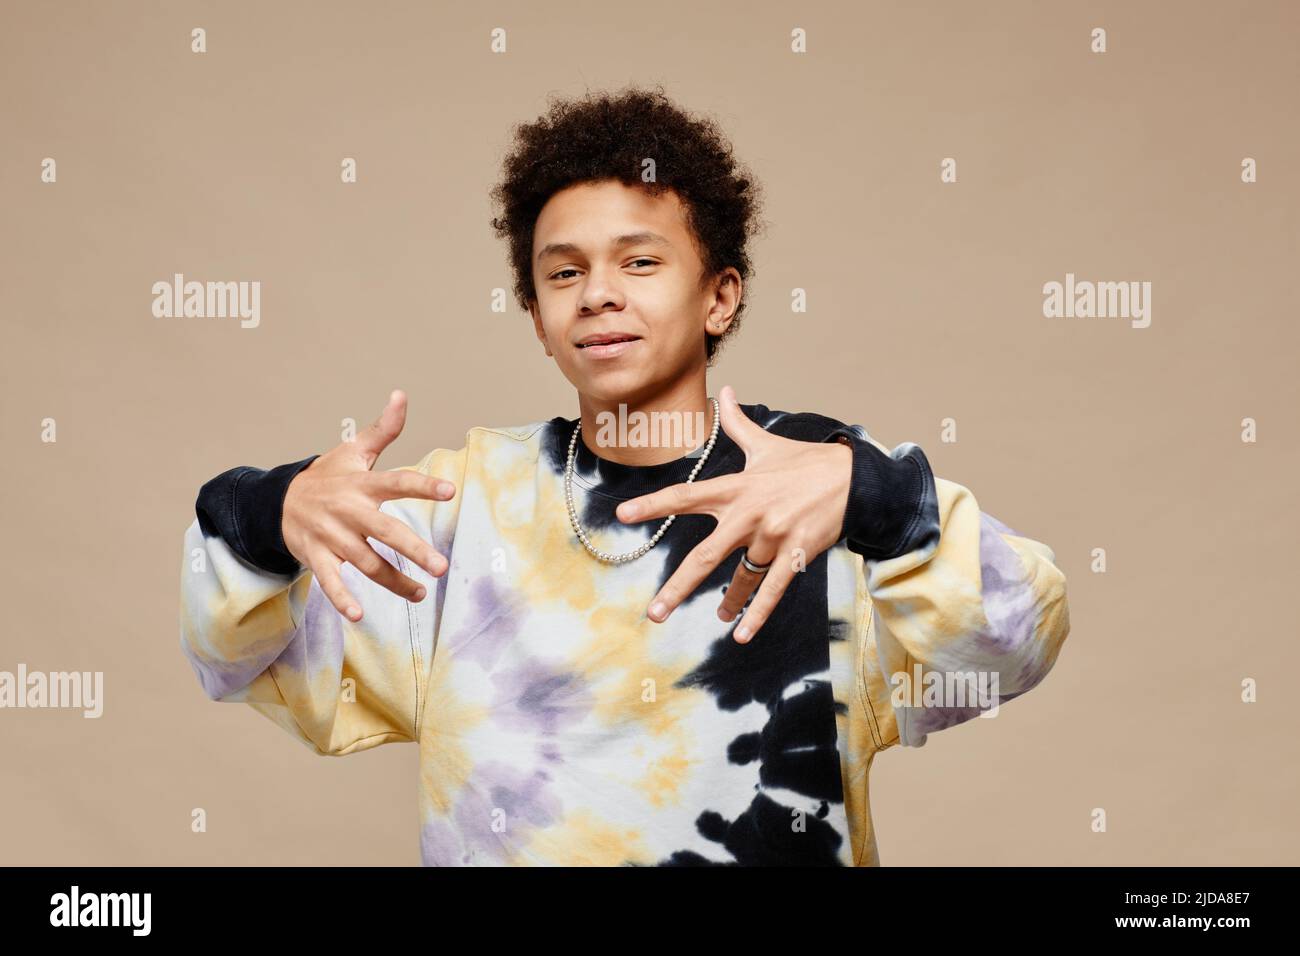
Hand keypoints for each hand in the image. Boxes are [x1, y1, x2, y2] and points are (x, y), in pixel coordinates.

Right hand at [281, 389, 455, 621]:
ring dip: (394, 581)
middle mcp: (349, 511)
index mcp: (362, 484)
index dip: (422, 486)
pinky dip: (341, 599)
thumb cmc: (327, 476)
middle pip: (386, 531)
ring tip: (422, 593)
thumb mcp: (353, 451)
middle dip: (414, 549)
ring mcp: (331, 536)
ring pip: (366, 563)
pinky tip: (359, 616)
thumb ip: (383, 429)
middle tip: (442, 566)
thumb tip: (402, 395)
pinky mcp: (316, 557)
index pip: (397, 482)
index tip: (450, 491)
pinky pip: (330, 581)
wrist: (277, 500)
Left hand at [615, 384, 852, 642]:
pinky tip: (741, 634)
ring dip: (728, 601)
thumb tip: (726, 391)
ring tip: (719, 617)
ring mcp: (772, 537)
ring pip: (740, 578)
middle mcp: (749, 515)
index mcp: (736, 488)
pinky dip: (756, 614)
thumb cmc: (805, 462)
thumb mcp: (767, 443)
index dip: (653, 504)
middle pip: (706, 556)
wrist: (854, 478)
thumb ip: (738, 423)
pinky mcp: (795, 554)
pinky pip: (771, 590)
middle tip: (655, 613)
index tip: (623, 514)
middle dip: (678, 587)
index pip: (686, 496)